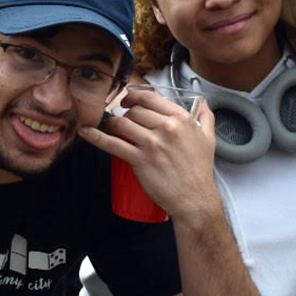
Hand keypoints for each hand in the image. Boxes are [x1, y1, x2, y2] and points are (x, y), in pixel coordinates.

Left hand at [80, 88, 216, 217]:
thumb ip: (206, 117)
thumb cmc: (199, 171)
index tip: (128, 101)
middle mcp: (167, 128)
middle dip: (124, 114)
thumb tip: (203, 103)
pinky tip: (86, 132)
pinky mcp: (140, 160)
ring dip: (111, 124)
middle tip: (120, 120)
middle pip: (134, 111)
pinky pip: (113, 144)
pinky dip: (96, 137)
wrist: (194, 199)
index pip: (150, 97)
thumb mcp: (208, 138)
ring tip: (110, 128)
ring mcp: (152, 144)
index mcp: (181, 119)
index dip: (134, 96)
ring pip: (122, 124)